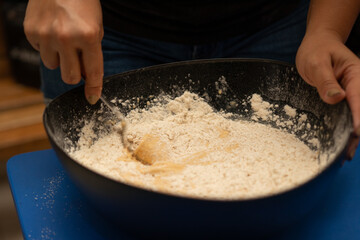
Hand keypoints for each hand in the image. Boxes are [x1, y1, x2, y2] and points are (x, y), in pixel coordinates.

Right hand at [24, 0, 103, 103]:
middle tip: (76, 63)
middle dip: (74, 74)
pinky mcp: (30, 31)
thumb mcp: (96, 27)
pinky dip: (47, 46)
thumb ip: (92, 53)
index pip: (92, 72)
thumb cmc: (82, 4)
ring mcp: (46, 34)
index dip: (93, 88)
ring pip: (52, 66)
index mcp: (89, 36)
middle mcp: (66, 37)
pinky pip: (40, 52)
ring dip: (59, 59)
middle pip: (69, 77)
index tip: (92, 98)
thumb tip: (84, 78)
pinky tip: (51, 31)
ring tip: (63, 40)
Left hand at [296, 31, 359, 158]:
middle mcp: (357, 86)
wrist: (317, 44)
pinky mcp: (344, 98)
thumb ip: (325, 81)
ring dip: (352, 134)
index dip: (358, 117)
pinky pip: (347, 114)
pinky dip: (345, 127)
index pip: (359, 99)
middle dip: (357, 132)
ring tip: (345, 153)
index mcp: (355, 75)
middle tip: (347, 152)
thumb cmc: (317, 50)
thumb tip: (336, 98)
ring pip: (356, 115)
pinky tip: (341, 141)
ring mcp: (352, 93)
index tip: (357, 133)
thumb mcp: (317, 63)